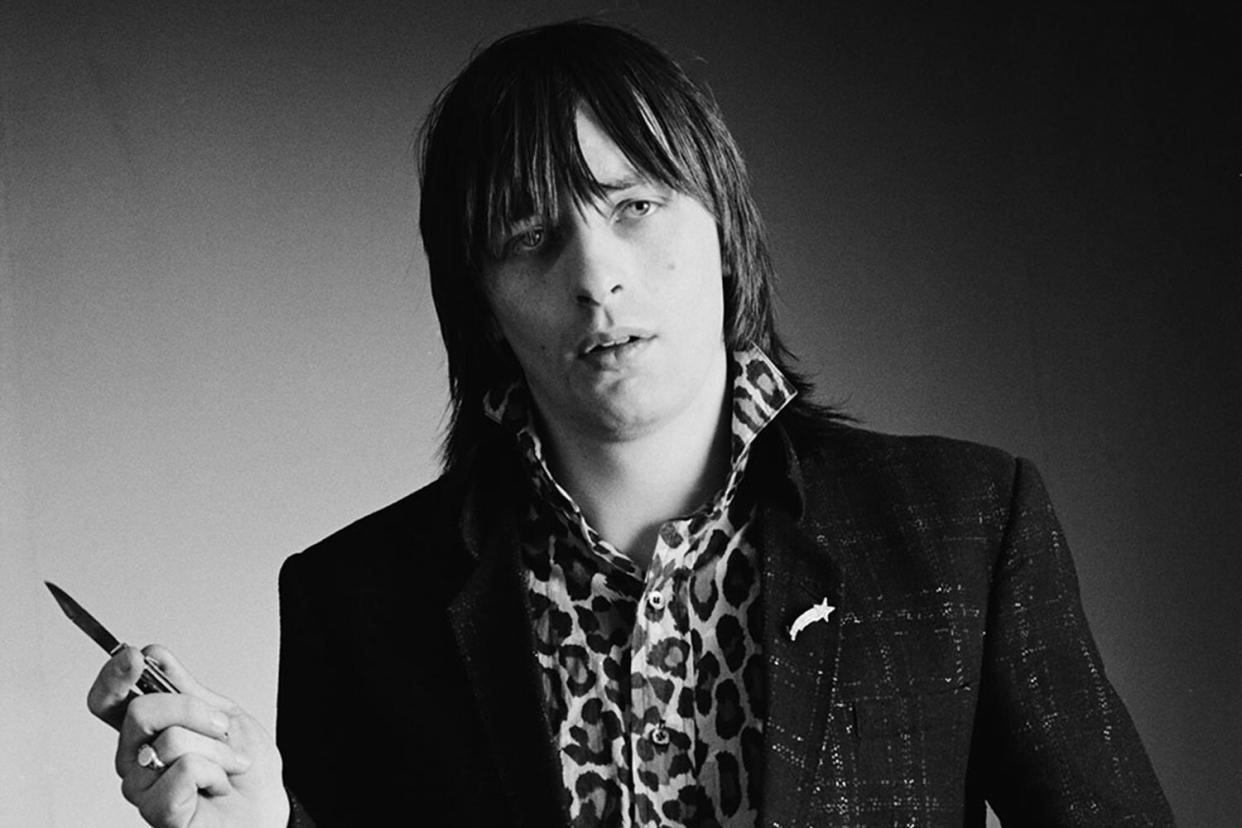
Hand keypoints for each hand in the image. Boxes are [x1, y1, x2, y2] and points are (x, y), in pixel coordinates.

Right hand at [87, 645, 289, 827]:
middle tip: (222, 728)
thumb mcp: (221, 714)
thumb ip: (184, 687)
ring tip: (227, 765)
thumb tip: (152, 654)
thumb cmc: (243, 767)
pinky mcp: (157, 811)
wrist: (266, 806)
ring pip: (172, 739)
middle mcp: (133, 758)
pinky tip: (217, 787)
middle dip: (194, 710)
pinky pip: (186, 769)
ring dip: (218, 747)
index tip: (134, 657)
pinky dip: (216, 772)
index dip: (112, 677)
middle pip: (140, 711)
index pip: (108, 701)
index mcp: (145, 732)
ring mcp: (141, 786)